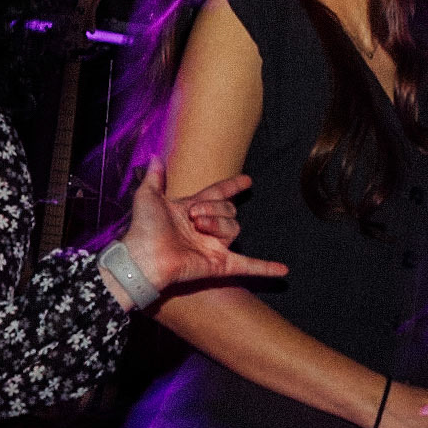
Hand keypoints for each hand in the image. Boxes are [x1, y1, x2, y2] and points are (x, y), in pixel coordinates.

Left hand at [113, 158, 287, 306]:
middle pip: (228, 209)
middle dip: (214, 208)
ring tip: (199, 229)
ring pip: (233, 227)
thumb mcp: (147, 196)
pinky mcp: (218, 264)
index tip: (246, 180)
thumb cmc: (143, 228)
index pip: (218, 194)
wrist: (144, 256)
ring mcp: (213, 247)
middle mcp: (204, 228)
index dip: (232, 186)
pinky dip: (265, 268)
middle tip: (193, 216)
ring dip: (218, 225)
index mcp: (191, 210)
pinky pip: (247, 265)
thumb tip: (154, 157)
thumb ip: (154, 177)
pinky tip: (284, 270)